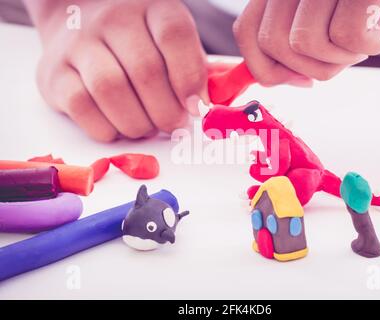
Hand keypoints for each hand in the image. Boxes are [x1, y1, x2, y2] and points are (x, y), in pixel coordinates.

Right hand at [25, 0, 207, 141]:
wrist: (80, 23)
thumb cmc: (138, 42)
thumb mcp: (171, 43)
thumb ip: (192, 69)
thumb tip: (202, 107)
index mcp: (152, 8)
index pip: (174, 36)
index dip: (189, 78)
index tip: (196, 107)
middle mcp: (112, 20)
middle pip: (145, 71)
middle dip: (166, 112)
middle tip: (173, 125)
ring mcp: (78, 44)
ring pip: (111, 90)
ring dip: (137, 123)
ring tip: (146, 127)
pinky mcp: (54, 73)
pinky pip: (82, 108)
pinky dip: (107, 128)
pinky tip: (118, 126)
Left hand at [233, 0, 379, 83]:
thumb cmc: (371, 8)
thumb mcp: (324, 25)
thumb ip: (289, 45)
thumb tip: (274, 77)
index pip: (247, 33)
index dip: (266, 67)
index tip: (299, 80)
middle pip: (272, 43)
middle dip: (311, 67)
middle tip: (343, 53)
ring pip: (304, 43)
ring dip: (342, 56)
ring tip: (366, 32)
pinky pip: (347, 35)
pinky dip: (371, 43)